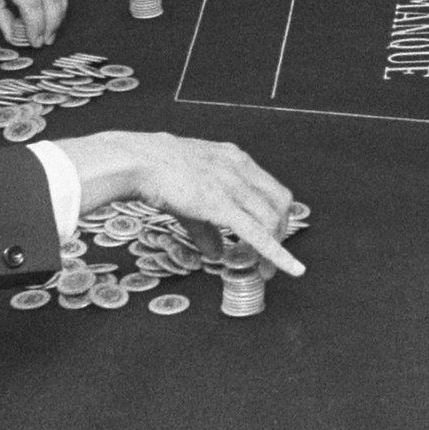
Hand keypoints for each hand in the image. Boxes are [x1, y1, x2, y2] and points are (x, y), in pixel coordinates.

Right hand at [51, 128, 305, 275]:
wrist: (139, 161)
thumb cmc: (157, 171)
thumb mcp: (189, 196)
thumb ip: (206, 226)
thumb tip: (215, 251)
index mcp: (236, 160)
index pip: (271, 189)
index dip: (276, 216)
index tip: (273, 235)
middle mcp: (241, 169)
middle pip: (279, 204)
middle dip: (280, 232)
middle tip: (270, 255)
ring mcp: (234, 186)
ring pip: (270, 220)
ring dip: (273, 248)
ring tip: (263, 270)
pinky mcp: (222, 205)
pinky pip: (257, 233)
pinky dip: (277, 254)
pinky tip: (290, 269)